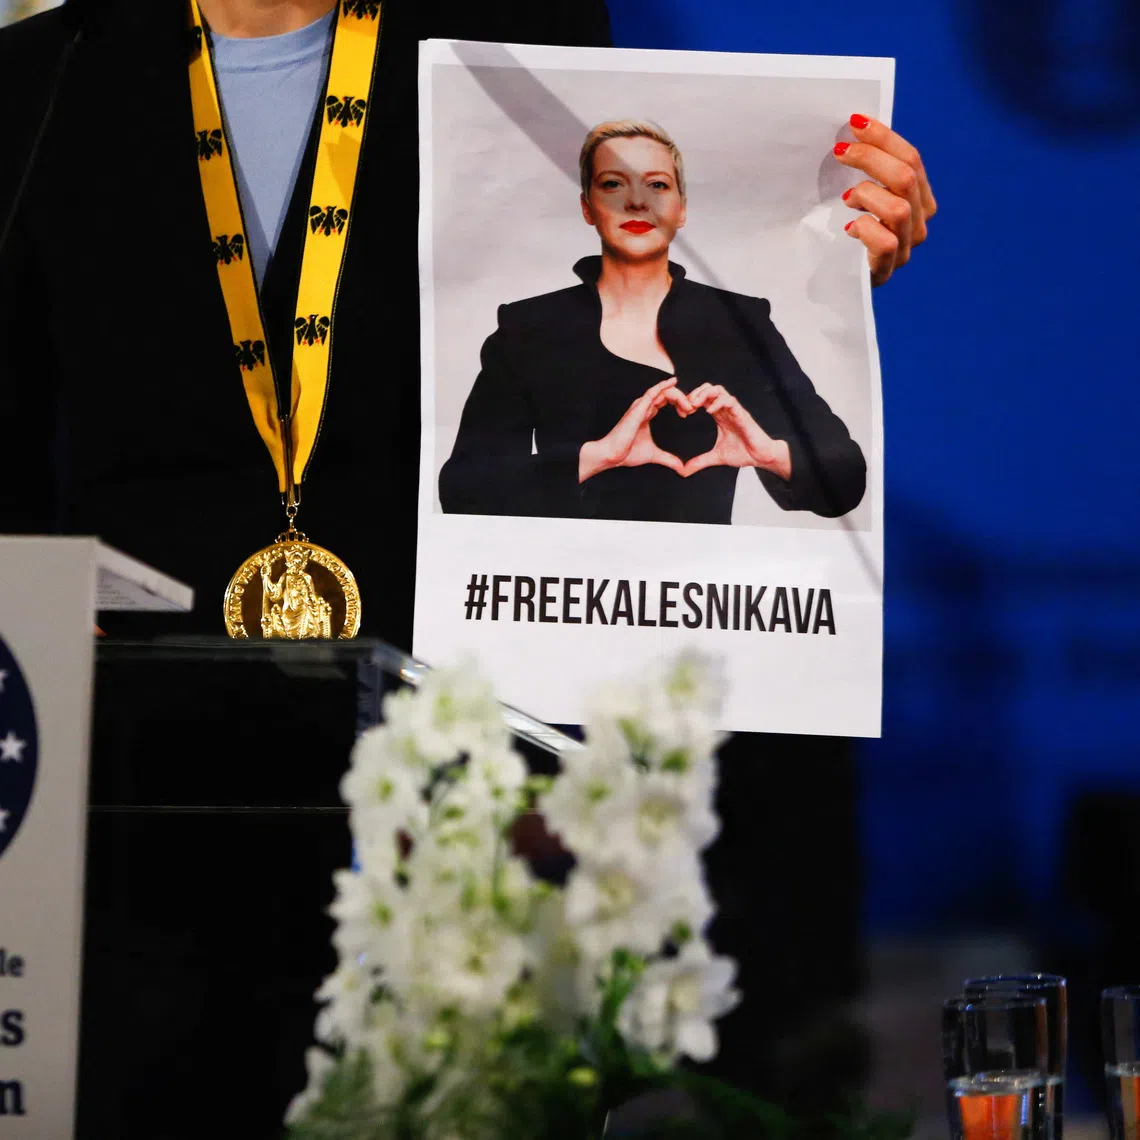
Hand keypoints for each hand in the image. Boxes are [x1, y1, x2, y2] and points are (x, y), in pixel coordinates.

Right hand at [578, 376, 691, 481]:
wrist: (612, 455)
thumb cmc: (627, 453)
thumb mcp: (654, 455)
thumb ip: (668, 459)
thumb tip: (682, 468)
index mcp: (647, 414)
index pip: (666, 400)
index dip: (679, 403)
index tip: (688, 413)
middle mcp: (644, 407)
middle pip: (666, 394)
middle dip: (681, 399)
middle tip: (692, 408)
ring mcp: (640, 406)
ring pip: (662, 391)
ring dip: (677, 395)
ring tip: (689, 405)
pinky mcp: (638, 408)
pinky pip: (652, 392)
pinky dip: (663, 386)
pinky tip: (673, 383)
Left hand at [680, 384, 791, 479]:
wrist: (761, 457)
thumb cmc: (743, 453)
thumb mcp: (716, 457)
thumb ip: (700, 461)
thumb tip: (684, 471)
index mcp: (719, 416)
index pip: (703, 398)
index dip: (691, 401)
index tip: (682, 412)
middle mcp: (726, 410)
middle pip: (709, 388)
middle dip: (695, 393)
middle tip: (686, 405)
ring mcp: (734, 411)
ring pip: (718, 390)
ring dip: (704, 394)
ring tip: (695, 404)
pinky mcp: (742, 414)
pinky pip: (730, 401)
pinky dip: (718, 402)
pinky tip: (709, 411)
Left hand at [834, 113, 936, 286]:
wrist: (840, 279)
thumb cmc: (849, 231)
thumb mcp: (864, 195)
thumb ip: (872, 169)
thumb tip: (856, 127)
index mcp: (920, 199)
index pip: (912, 160)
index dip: (885, 138)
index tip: (855, 122)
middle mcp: (919, 222)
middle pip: (906, 178)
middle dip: (871, 157)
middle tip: (841, 152)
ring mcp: (906, 248)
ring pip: (899, 208)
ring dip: (867, 194)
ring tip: (848, 199)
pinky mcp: (888, 269)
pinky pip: (886, 242)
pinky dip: (866, 228)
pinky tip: (850, 229)